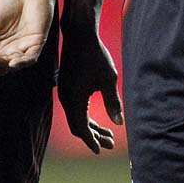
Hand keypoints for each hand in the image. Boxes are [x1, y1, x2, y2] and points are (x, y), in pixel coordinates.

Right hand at [58, 29, 122, 153]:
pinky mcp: (66, 85)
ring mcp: (64, 91)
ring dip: (90, 126)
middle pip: (78, 125)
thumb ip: (113, 102)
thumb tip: (119, 124)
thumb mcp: (108, 78)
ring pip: (76, 116)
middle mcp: (66, 97)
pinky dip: (85, 115)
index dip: (91, 141)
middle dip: (93, 136)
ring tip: (108, 133)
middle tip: (110, 144)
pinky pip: (74, 107)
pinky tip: (97, 117)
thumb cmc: (96, 54)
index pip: (81, 128)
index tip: (101, 150)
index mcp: (74, 99)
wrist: (79, 34)